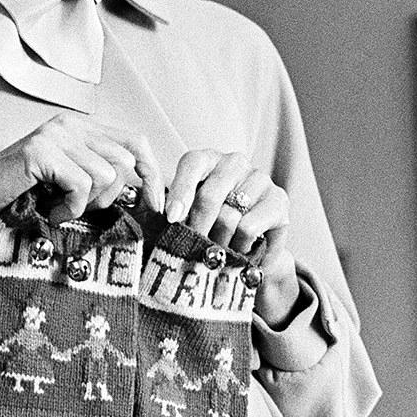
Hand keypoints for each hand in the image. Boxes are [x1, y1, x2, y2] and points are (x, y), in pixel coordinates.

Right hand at [0, 112, 162, 277]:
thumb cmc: (26, 196)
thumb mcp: (72, 181)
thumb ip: (103, 175)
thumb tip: (147, 191)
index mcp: (82, 127)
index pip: (135, 141)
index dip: (151, 173)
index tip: (155, 204)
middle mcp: (71, 124)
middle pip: (123, 163)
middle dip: (111, 198)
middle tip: (80, 210)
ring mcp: (56, 135)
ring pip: (105, 176)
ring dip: (85, 205)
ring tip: (59, 208)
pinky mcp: (42, 150)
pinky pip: (81, 184)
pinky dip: (70, 207)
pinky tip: (51, 210)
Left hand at [165, 150, 299, 327]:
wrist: (247, 253)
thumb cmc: (205, 232)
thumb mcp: (179, 220)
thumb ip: (159, 210)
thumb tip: (137, 203)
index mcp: (207, 160)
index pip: (192, 164)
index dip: (180, 191)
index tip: (171, 219)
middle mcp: (235, 163)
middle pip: (210, 195)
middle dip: (197, 229)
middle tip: (190, 250)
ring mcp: (260, 180)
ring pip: (230, 217)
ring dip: (218, 245)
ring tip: (215, 256)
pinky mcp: (279, 201)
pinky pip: (250, 228)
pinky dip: (239, 248)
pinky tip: (238, 255)